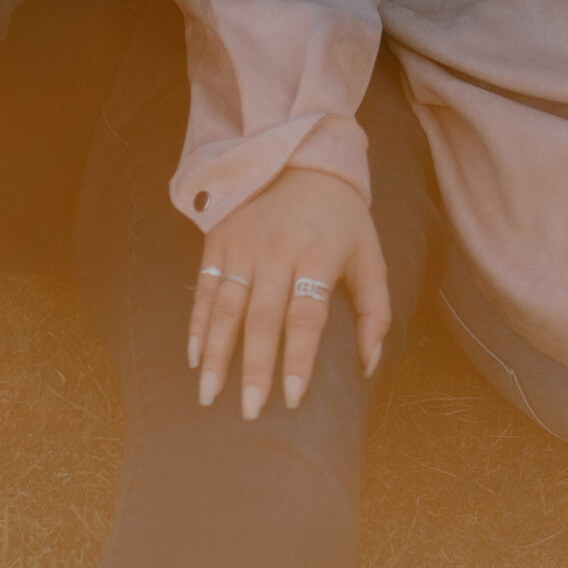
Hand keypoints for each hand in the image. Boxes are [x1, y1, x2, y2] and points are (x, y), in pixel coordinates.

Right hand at [188, 170, 388, 416]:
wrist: (301, 156)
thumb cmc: (341, 217)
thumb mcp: (369, 253)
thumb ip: (373, 309)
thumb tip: (369, 364)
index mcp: (318, 255)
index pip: (305, 316)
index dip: (298, 358)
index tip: (292, 399)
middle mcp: (277, 251)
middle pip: (262, 317)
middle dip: (254, 368)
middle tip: (250, 411)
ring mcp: (244, 245)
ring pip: (227, 307)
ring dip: (217, 354)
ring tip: (210, 395)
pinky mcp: (219, 239)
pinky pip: (205, 288)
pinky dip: (198, 324)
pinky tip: (194, 358)